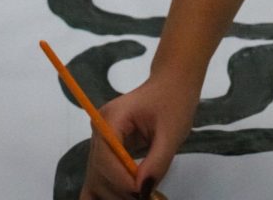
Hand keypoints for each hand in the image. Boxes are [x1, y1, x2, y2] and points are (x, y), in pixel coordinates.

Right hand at [78, 71, 199, 199]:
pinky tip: (120, 196)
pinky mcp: (107, 148)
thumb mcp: (172, 132)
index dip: (121, 179)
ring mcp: (101, 139)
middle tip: (143, 197)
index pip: (106, 156)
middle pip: (98, 170)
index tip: (141, 192)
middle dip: (118, 188)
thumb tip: (142, 190)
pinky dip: (110, 187)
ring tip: (139, 196)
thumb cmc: (174, 101)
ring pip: (97, 176)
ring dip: (115, 191)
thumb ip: (157, 162)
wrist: (173, 84)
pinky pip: (103, 172)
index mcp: (111, 118)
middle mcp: (100, 129)